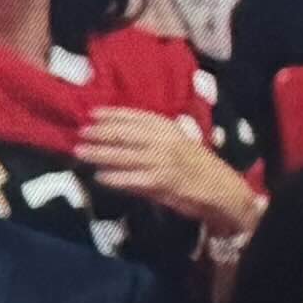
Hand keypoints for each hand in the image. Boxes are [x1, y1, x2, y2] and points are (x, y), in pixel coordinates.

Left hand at [69, 104, 257, 234]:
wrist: (222, 189)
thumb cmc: (194, 166)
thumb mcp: (175, 144)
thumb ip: (149, 139)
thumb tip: (112, 134)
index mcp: (171, 129)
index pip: (138, 117)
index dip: (113, 114)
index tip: (92, 113)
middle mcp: (168, 142)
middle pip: (128, 134)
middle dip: (102, 133)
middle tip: (80, 133)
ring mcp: (166, 161)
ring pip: (127, 155)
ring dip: (101, 154)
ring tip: (81, 153)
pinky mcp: (165, 182)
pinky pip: (135, 179)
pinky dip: (116, 178)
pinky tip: (100, 177)